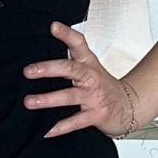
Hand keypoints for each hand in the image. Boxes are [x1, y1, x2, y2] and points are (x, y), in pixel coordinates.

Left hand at [22, 20, 138, 138]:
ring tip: (30, 101)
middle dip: (49, 69)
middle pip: (71, 69)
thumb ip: (70, 58)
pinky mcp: (96, 115)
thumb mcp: (90, 67)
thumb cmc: (103, 86)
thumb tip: (42, 54)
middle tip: (28, 71)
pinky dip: (60, 127)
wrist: (129, 107)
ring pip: (70, 96)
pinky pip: (75, 121)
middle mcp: (91, 77)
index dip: (67, 34)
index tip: (53, 27)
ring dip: (48, 99)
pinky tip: (46, 131)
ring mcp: (94, 97)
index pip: (79, 44)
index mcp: (88, 63)